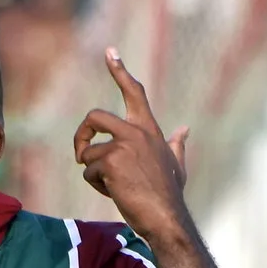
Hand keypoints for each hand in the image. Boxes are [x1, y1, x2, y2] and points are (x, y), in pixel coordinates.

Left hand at [73, 50, 190, 239]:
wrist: (165, 215)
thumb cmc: (169, 194)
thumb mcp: (176, 165)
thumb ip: (177, 145)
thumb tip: (184, 129)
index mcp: (149, 129)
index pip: (134, 92)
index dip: (120, 71)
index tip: (110, 52)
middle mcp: (135, 131)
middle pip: (95, 117)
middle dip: (82, 134)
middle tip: (82, 154)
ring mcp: (123, 144)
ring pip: (88, 153)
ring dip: (94, 173)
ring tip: (114, 186)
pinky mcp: (110, 160)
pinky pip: (88, 171)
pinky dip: (97, 185)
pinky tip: (115, 193)